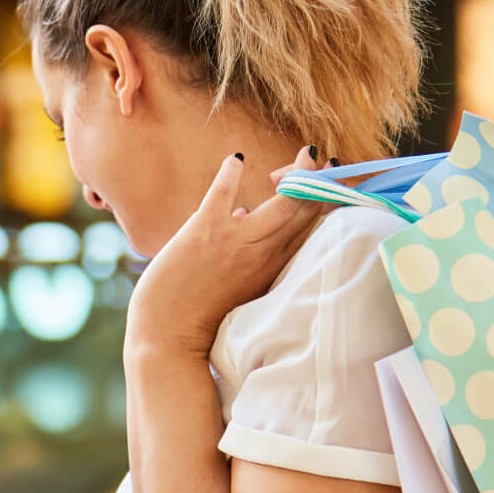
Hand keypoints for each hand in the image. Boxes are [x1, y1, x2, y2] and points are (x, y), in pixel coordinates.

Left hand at [124, 145, 327, 359]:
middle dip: (319, 179)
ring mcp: (238, 242)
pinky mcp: (205, 231)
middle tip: (314, 159)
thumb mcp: (236, 281)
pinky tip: (235, 160)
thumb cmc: (200, 313)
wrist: (167, 338)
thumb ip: (245, 249)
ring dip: (298, 171)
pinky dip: (231, 172)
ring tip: (303, 154)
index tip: (325, 179)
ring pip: (286, 200)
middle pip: (309, 210)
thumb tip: (241, 212)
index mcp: (274, 267)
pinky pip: (224, 191)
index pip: (314, 229)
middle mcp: (265, 254)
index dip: (326, 200)